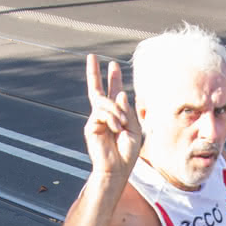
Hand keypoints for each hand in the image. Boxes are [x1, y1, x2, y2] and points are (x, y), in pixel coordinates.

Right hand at [83, 53, 141, 180]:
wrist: (117, 169)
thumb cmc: (127, 153)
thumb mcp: (135, 129)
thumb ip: (128, 111)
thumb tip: (119, 94)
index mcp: (117, 115)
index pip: (114, 93)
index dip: (113, 79)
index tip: (113, 65)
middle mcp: (105, 115)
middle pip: (97, 90)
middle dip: (95, 73)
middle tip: (92, 56)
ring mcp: (96, 120)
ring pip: (104, 102)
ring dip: (117, 112)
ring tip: (122, 126)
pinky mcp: (91, 126)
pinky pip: (101, 112)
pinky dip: (112, 118)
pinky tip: (117, 128)